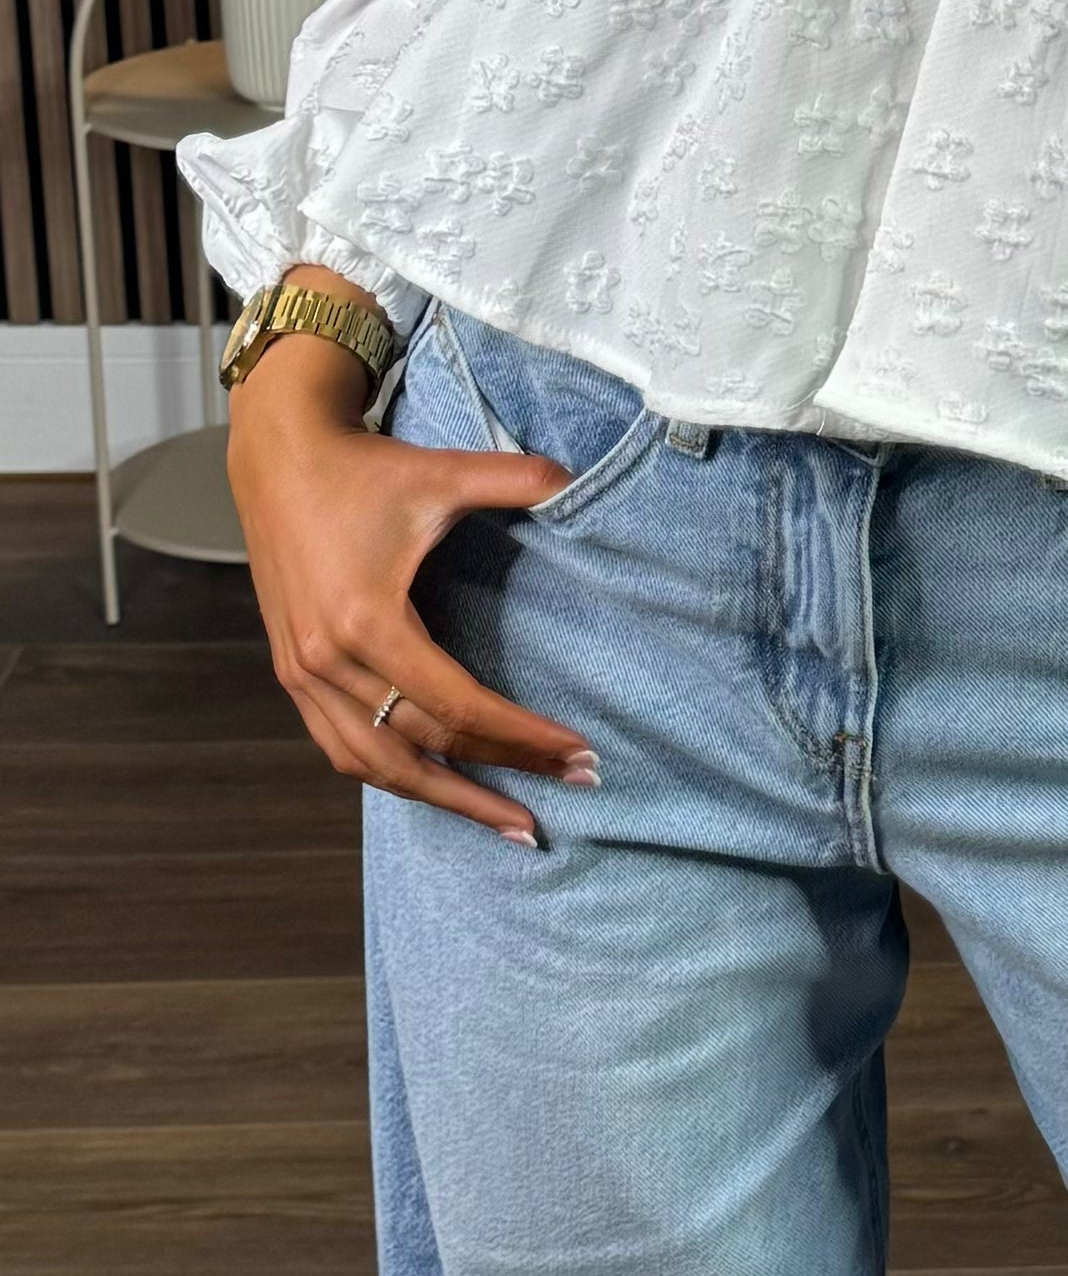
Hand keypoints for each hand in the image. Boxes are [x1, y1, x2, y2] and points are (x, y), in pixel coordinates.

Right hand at [226, 323, 594, 848]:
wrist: (279, 456)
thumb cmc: (363, 469)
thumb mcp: (443, 473)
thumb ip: (516, 479)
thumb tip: (578, 481)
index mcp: (367, 621)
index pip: (460, 706)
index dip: (523, 736)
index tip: (578, 752)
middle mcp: (328, 661)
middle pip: (428, 746)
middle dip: (504, 773)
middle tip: (572, 787)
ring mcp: (303, 675)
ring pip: (379, 767)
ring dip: (448, 798)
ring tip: (509, 819)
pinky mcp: (292, 675)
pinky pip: (343, 748)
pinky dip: (392, 775)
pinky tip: (438, 785)